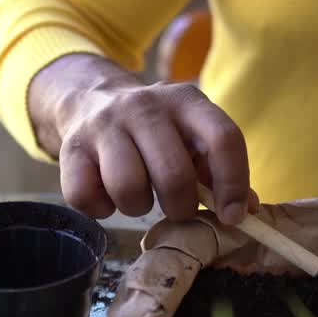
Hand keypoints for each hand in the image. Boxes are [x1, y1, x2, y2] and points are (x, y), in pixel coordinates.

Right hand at [29, 54, 255, 223]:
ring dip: (138, 207)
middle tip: (176, 208)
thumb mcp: (191, 137)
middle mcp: (145, 106)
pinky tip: (107, 194)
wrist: (90, 100)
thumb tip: (246, 212)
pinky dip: (101, 208)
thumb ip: (219, 172)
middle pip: (174, 175)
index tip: (231, 216)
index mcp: (186, 101)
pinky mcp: (71, 148)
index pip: (223, 139)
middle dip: (180, 207)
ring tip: (139, 196)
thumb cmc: (154, 132)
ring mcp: (104, 125)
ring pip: (128, 189)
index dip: (233, 184)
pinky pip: (88, 198)